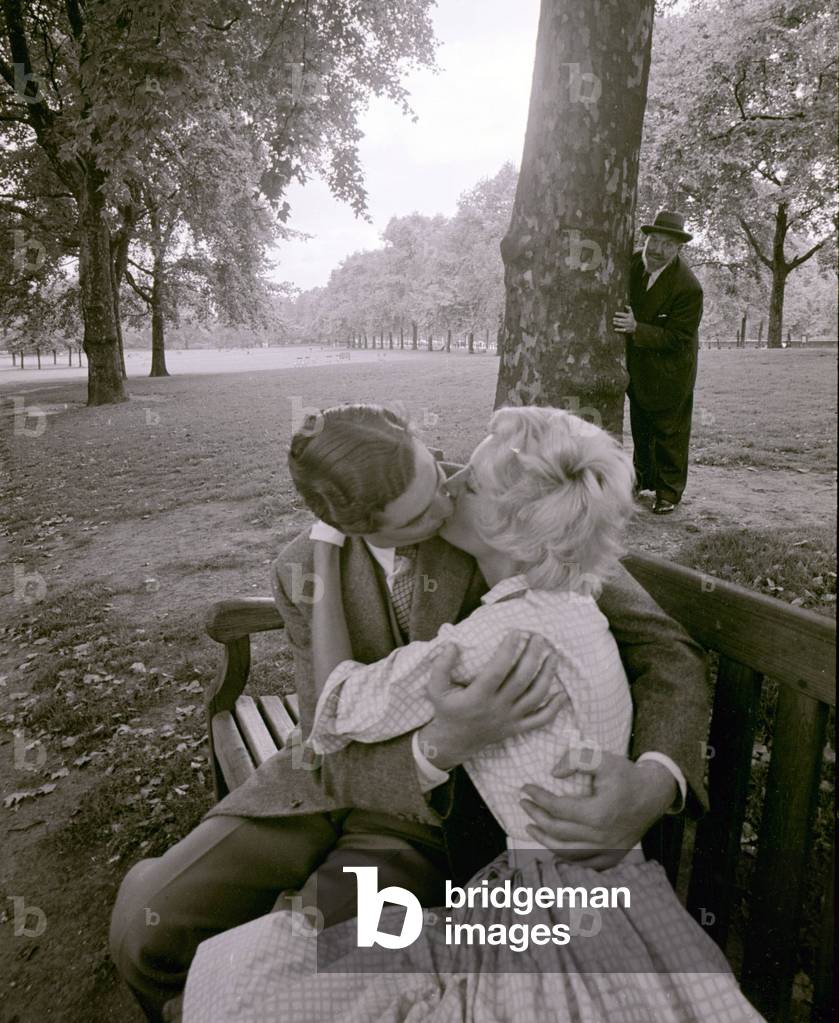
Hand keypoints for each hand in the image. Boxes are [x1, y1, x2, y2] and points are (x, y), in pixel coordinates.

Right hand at [416, 631, 567, 770]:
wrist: (453, 742)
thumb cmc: (446, 711)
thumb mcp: (435, 689)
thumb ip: (441, 667)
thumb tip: (453, 645)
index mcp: (478, 697)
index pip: (497, 670)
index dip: (508, 650)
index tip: (516, 632)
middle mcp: (497, 708)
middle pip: (521, 680)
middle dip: (533, 656)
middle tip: (539, 638)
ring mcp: (510, 719)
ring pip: (535, 697)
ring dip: (547, 675)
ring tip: (553, 656)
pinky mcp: (517, 728)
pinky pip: (540, 720)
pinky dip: (554, 708)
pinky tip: (562, 693)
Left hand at [520, 753, 676, 868]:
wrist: (653, 795)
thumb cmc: (626, 776)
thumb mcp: (603, 759)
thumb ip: (577, 760)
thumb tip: (553, 774)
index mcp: (599, 814)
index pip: (558, 808)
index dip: (538, 798)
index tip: (525, 788)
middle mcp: (602, 837)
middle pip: (558, 832)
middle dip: (536, 816)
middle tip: (524, 804)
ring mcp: (608, 851)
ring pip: (567, 852)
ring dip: (544, 840)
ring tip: (530, 827)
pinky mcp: (612, 858)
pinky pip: (582, 863)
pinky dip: (563, 856)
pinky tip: (552, 846)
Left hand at [612, 306, 636, 332]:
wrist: (635, 326)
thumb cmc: (631, 318)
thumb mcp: (631, 313)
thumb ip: (629, 309)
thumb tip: (625, 305)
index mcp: (629, 316)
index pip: (624, 315)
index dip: (620, 314)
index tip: (615, 313)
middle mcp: (628, 321)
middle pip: (622, 320)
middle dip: (618, 319)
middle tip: (613, 318)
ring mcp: (627, 325)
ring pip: (622, 324)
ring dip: (617, 324)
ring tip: (613, 322)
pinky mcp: (626, 330)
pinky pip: (622, 330)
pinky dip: (619, 330)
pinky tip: (615, 329)